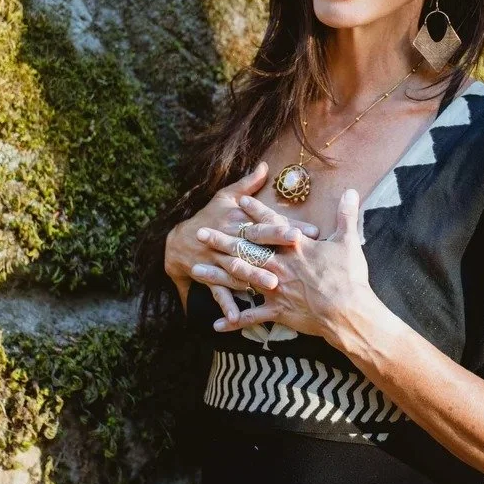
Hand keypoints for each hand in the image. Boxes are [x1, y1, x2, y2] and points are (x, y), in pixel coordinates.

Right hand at [165, 161, 319, 322]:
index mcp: (237, 220)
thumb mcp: (225, 197)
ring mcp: (217, 258)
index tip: (307, 229)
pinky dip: (227, 304)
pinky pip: (218, 291)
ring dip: (254, 276)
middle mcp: (229, 237)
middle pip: (254, 240)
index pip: (265, 221)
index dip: (285, 225)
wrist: (176, 241)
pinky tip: (237, 317)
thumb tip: (265, 166)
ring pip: (238, 267)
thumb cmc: (208, 217)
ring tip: (272, 284)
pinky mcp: (208, 275)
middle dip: (275, 243)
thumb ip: (247, 184)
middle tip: (296, 246)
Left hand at [198, 188, 371, 340]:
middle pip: (246, 249)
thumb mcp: (349, 241)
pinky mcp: (277, 311)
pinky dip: (234, 320)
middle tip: (201, 233)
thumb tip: (352, 191)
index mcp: (295, 247)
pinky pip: (251, 317)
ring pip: (240, 279)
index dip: (256, 212)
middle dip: (222, 240)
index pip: (271, 225)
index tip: (240, 202)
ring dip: (217, 275)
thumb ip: (346, 215)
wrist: (347, 311)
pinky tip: (216, 325)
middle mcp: (280, 264)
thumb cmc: (349, 277)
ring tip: (196, 269)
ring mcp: (275, 288)